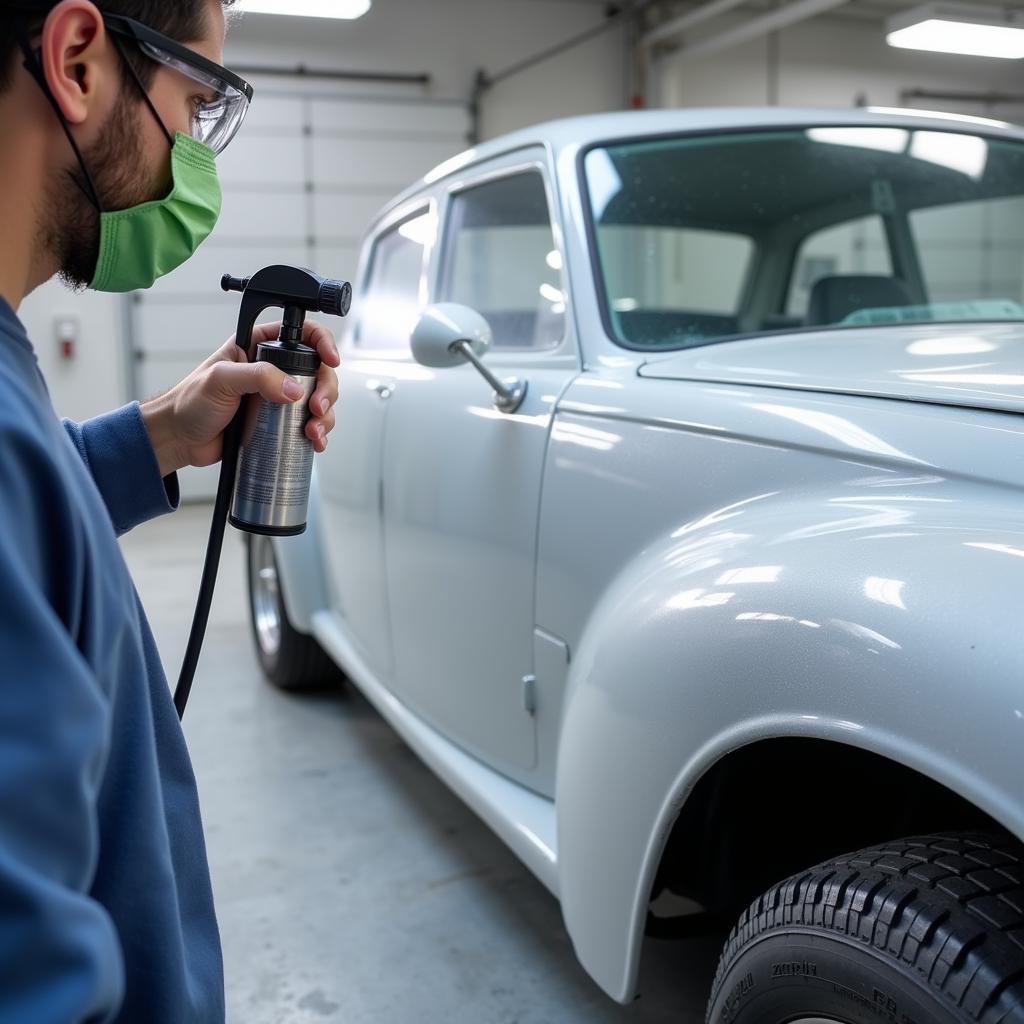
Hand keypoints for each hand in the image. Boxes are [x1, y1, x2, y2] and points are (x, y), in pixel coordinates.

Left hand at [141, 320, 340, 476]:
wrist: (180, 439)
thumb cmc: (190, 403)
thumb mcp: (221, 381)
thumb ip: (257, 376)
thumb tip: (294, 389)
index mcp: (259, 346)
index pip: (302, 333)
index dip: (323, 342)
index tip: (331, 359)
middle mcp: (273, 369)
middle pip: (318, 371)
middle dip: (326, 390)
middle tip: (317, 408)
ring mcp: (278, 396)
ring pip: (318, 399)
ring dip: (325, 416)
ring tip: (313, 432)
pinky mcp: (280, 422)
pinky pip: (310, 423)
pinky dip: (319, 433)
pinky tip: (315, 442)